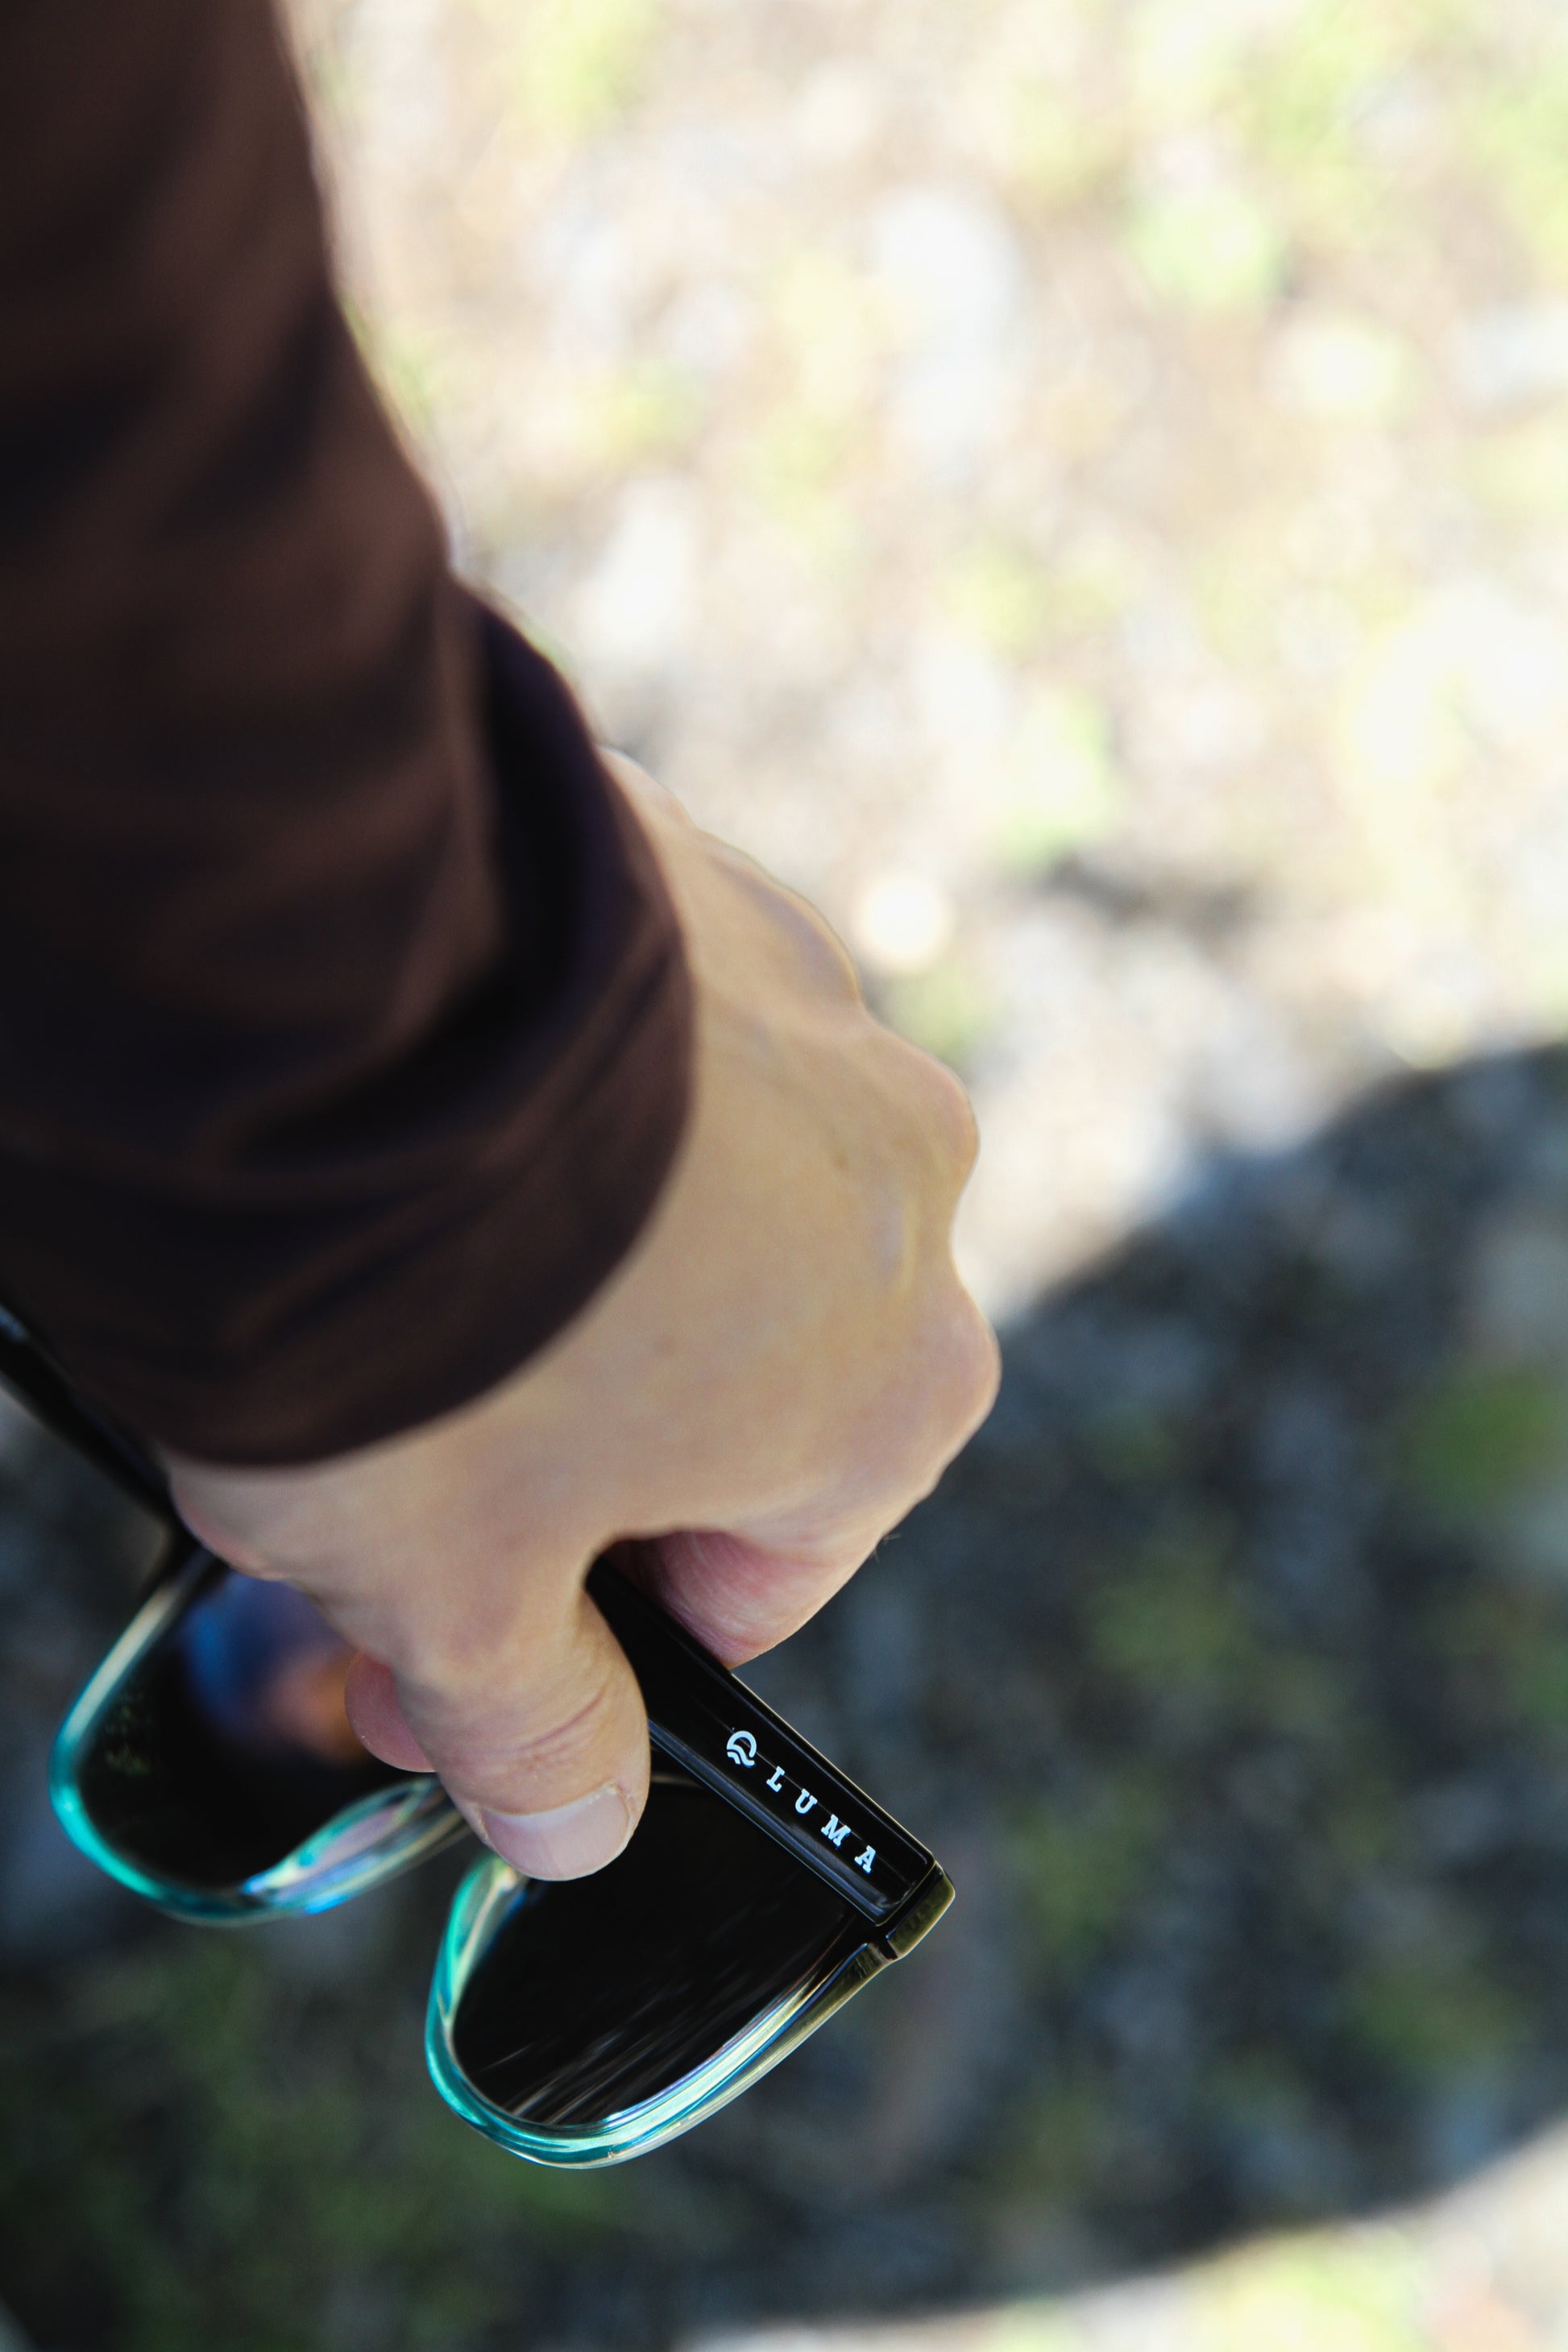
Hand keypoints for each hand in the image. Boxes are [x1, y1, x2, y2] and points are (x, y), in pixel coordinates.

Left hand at [167, 758, 997, 1878]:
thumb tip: (581, 1833)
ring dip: (566, 1250)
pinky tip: (417, 1109)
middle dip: (576, 1435)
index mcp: (898, 1389)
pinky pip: (636, 1031)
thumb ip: (537, 1731)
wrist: (330, 1002)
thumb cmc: (424, 1331)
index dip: (592, 1633)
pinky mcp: (704, 879)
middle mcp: (905, 1186)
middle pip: (734, 1374)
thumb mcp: (455, 1595)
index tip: (455, 1635)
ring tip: (392, 1268)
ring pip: (688, 1192)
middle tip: (393, 1451)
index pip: (759, 1576)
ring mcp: (814, 1010)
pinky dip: (545, 1086)